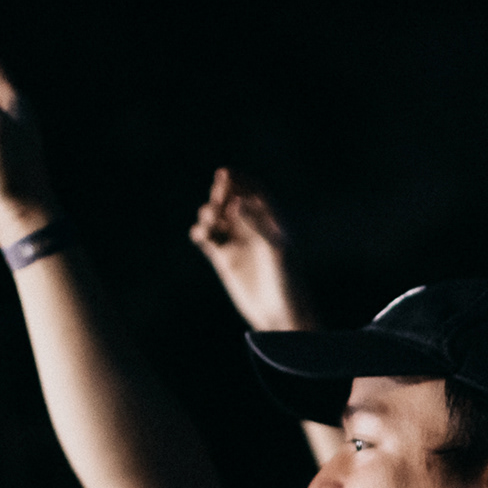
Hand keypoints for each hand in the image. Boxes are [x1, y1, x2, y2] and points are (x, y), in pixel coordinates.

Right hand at [189, 167, 316, 331]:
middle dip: (220, 195)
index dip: (239, 180)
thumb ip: (256, 224)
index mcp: (271, 220)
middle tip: (216, 199)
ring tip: (210, 221)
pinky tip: (200, 235)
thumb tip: (234, 203)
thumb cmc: (287, 280)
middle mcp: (253, 229)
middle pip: (232, 200)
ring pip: (216, 218)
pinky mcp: (225, 261)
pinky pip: (208, 240)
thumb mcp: (275, 249)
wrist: (281, 313)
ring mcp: (238, 244)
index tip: (224, 174)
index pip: (253, 191)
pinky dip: (201, 233)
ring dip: (208, 214)